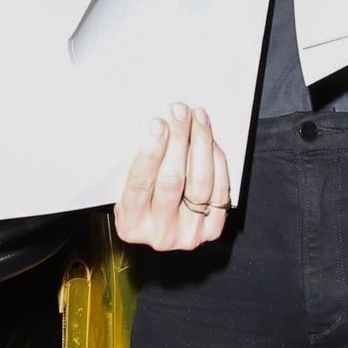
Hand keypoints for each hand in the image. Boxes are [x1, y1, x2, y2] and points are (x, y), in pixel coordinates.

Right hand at [113, 103, 230, 250]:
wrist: (163, 228)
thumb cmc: (143, 201)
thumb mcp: (128, 188)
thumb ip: (141, 166)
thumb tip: (162, 126)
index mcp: (131, 224)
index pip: (141, 184)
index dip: (151, 152)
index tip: (158, 124)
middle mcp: (160, 234)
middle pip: (172, 181)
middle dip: (178, 140)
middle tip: (180, 113)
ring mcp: (188, 234)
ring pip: (200, 183)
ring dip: (200, 144)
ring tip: (197, 119)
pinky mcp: (212, 230)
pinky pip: (220, 190)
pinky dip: (216, 161)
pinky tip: (209, 141)